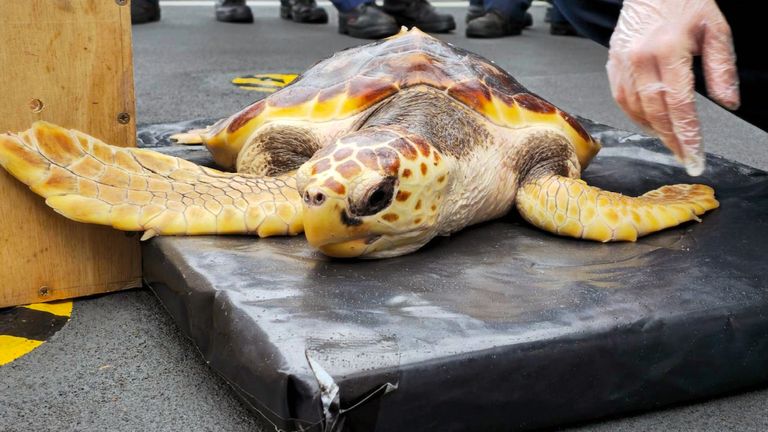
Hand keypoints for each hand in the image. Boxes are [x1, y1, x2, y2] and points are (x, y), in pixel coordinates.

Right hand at [606, 0, 739, 175]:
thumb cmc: (684, 1)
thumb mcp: (716, 28)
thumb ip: (722, 68)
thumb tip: (729, 102)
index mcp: (668, 50)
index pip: (679, 104)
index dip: (687, 135)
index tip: (695, 156)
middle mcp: (640, 59)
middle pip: (655, 112)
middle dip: (672, 140)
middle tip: (685, 158)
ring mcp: (622, 62)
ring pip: (635, 109)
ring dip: (654, 130)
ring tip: (671, 142)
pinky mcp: (612, 63)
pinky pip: (621, 98)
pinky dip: (635, 116)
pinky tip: (650, 123)